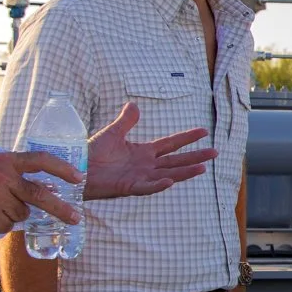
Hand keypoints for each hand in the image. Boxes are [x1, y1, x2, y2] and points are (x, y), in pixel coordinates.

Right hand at [0, 151, 81, 234]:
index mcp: (5, 161)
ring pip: (22, 214)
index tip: (79, 177)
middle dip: (61, 209)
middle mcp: (1, 176)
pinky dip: (0, 226)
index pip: (39, 160)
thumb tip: (49, 190)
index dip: (62, 168)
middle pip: (40, 195)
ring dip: (12, 216)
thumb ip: (17, 178)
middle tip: (75, 218)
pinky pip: (8, 225)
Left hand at [84, 102, 217, 199]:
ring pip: (169, 173)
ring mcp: (140, 177)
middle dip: (196, 156)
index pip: (171, 143)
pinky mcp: (129, 187)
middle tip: (215, 152)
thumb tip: (134, 104)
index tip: (203, 131)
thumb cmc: (92, 153)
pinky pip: (147, 187)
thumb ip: (125, 121)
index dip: (187, 137)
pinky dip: (158, 185)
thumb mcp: (112, 133)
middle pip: (177, 160)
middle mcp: (146, 165)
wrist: (77, 168)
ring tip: (203, 168)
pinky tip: (171, 181)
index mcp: (144, 152)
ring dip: (186, 172)